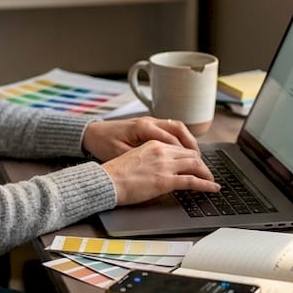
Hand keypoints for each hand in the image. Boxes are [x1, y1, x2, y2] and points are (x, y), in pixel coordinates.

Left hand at [81, 116, 198, 161]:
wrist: (90, 134)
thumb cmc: (102, 144)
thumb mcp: (120, 155)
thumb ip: (141, 160)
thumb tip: (160, 171)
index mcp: (143, 127)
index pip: (172, 139)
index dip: (186, 155)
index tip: (195, 167)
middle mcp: (149, 121)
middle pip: (179, 130)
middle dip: (192, 146)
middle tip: (201, 163)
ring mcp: (149, 122)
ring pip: (176, 128)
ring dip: (187, 141)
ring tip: (196, 157)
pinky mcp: (147, 126)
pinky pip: (169, 130)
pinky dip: (179, 139)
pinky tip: (183, 151)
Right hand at [100, 140, 219, 205]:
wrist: (107, 181)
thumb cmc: (115, 173)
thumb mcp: (135, 157)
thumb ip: (151, 159)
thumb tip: (161, 168)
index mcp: (154, 144)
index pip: (180, 148)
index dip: (191, 157)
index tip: (196, 164)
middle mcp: (162, 151)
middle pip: (191, 154)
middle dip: (202, 164)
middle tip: (207, 173)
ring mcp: (165, 166)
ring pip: (195, 165)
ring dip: (206, 174)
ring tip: (211, 181)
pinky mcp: (166, 181)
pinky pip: (193, 181)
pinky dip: (206, 184)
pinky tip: (213, 188)